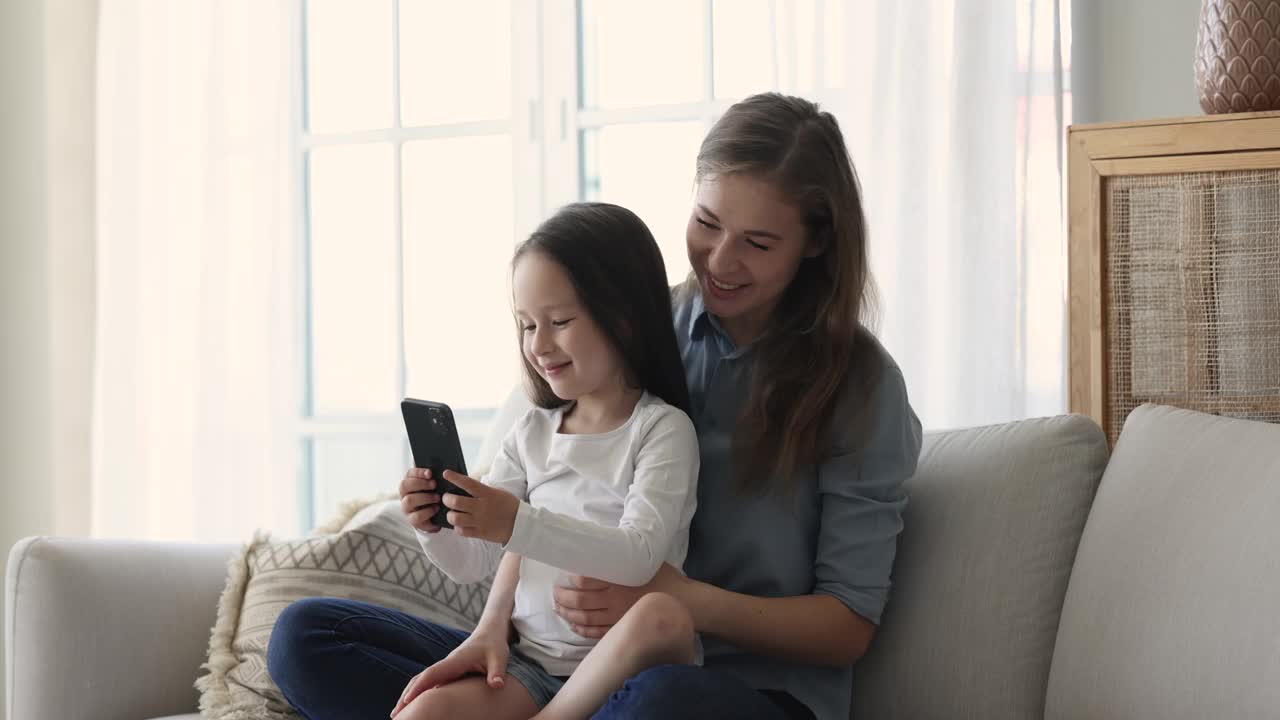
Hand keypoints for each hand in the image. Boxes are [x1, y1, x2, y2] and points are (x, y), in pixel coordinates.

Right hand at [389, 630, 508, 717]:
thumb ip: (497, 672)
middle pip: (421, 679)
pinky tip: (415, 705)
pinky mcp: (448, 671)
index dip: (419, 687)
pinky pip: (430, 682)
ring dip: (410, 694)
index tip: (406, 701)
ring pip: (423, 680)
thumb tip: (497, 686)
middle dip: (407, 695)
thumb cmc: (494, 644)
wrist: (490, 631)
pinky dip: (419, 692)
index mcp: (456, 660)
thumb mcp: (500, 657)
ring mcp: (446, 667)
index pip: (433, 674)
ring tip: (398, 713)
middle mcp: (447, 664)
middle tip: (394, 714)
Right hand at [399, 468, 440, 532]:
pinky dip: (428, 511)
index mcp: (409, 483)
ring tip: (438, 497)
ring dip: (425, 497)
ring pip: (409, 500)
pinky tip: (437, 508)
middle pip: (404, 485)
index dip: (418, 472)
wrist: (438, 516)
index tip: (430, 473)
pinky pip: (416, 516)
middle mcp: (404, 495)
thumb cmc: (436, 496)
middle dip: (420, 483)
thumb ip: (434, 477)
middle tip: (434, 484)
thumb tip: (440, 467)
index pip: (408, 474)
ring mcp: (406, 508)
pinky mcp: (412, 520)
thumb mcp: (436, 486)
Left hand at [438, 470, 520, 543]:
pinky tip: (460, 524)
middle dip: (446, 499)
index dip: (455, 477)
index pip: (467, 483)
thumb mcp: (497, 493)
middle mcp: (481, 507)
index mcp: (487, 494)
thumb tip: (464, 486)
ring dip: (450, 515)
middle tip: (447, 498)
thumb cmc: (508, 505)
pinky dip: (457, 528)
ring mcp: (480, 521)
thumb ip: (481, 490)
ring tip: (452, 513)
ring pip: (455, 518)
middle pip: (455, 502)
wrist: (521, 524)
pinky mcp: (480, 533)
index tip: (445, 473)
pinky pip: (461, 531)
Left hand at [552, 566, 679, 638]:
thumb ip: (623, 554)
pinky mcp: (621, 629)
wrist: (684, 603)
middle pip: (579, 600)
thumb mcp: (645, 559)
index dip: (568, 578)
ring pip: (583, 617)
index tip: (563, 574)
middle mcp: (615, 599)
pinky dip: (580, 629)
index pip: (584, 579)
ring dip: (566, 612)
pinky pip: (595, 633)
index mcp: (619, 579)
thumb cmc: (664, 577)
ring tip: (558, 607)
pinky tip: (573, 623)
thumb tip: (602, 542)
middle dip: (562, 596)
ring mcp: (617, 617)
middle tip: (555, 591)